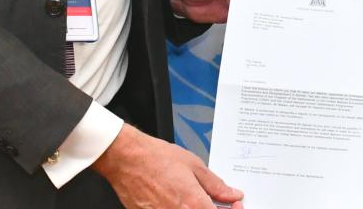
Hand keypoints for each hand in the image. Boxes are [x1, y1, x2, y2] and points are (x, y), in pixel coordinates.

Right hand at [92, 124, 244, 208]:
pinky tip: (180, 200)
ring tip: (195, 199)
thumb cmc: (155, 158)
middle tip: (220, 203)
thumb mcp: (193, 165)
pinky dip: (180, 208)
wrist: (127, 159)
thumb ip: (215, 184)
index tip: (235, 205)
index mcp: (194, 204)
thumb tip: (231, 195)